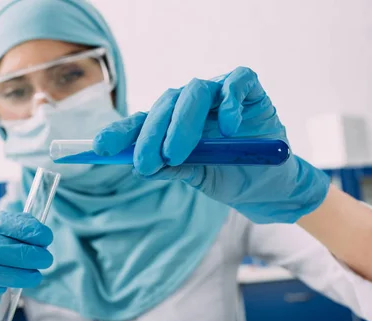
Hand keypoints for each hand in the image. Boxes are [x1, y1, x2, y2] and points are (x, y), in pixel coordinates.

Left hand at [94, 67, 329, 223]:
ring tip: (177, 154)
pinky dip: (229, 102)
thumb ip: (174, 168)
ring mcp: (220, 94)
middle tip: (145, 164)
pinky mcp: (249, 90)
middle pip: (165, 105)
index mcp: (173, 125)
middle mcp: (192, 105)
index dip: (120, 132)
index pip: (142, 122)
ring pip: (194, 92)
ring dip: (182, 124)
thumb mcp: (199, 178)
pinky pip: (236, 83)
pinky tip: (227, 128)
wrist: (271, 186)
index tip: (99, 148)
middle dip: (151, 135)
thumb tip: (139, 166)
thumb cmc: (231, 177)